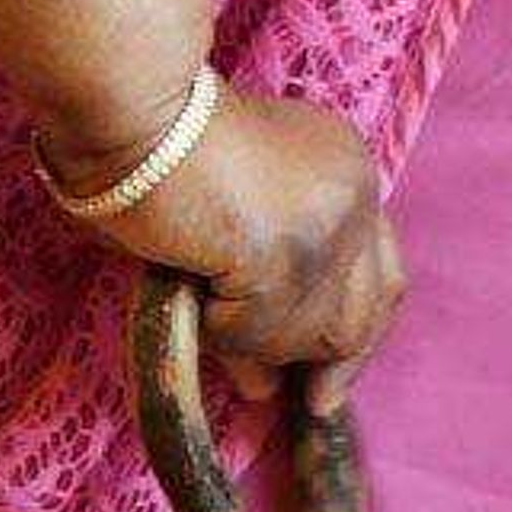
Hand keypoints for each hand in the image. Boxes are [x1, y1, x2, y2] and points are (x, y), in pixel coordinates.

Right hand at [50, 86, 406, 415]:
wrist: (132, 109)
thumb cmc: (156, 149)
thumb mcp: (233, 211)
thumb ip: (261, 279)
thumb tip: (268, 379)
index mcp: (348, 169)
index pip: (379, 269)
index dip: (361, 331)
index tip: (334, 381)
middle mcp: (354, 193)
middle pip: (365, 306)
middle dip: (336, 361)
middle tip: (310, 402)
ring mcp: (326, 224)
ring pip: (316, 329)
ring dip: (265, 347)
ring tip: (222, 338)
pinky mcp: (285, 253)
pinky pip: (262, 332)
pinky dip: (226, 334)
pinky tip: (196, 305)